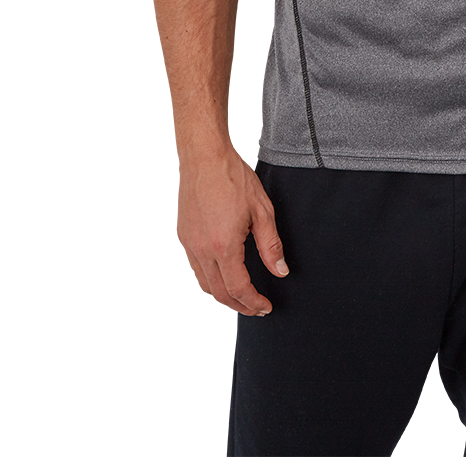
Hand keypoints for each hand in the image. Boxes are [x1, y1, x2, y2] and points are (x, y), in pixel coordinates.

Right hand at [177, 148, 288, 316]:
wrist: (205, 157)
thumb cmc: (233, 178)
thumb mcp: (262, 210)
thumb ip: (271, 245)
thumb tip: (280, 271)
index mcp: (223, 245)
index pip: (238, 288)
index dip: (253, 302)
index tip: (266, 307)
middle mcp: (202, 249)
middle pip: (219, 292)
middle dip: (239, 305)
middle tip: (256, 308)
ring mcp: (190, 243)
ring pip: (205, 283)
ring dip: (223, 295)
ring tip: (242, 297)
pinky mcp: (185, 236)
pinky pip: (196, 267)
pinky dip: (211, 279)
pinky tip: (224, 274)